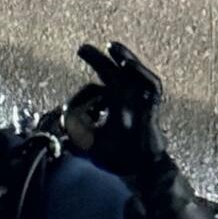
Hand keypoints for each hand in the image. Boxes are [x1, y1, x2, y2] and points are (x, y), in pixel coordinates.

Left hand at [66, 41, 167, 179]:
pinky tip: (127, 64)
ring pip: (136, 73)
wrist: (139, 171)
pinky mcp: (152, 108)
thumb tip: (65, 118)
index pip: (97, 89)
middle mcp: (127, 100)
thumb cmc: (117, 158)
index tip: (69, 109)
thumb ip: (74, 132)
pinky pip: (151, 86)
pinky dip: (140, 73)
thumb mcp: (87, 145)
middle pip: (114, 73)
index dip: (82, 96)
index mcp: (112, 106)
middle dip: (99, 60)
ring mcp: (141, 102)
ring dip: (125, 58)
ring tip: (110, 46)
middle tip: (82, 48)